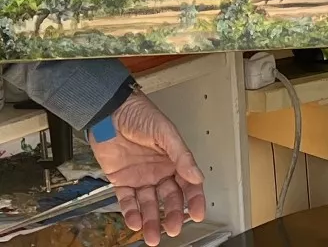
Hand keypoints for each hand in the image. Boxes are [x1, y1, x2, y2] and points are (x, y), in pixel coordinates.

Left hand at [91, 91, 206, 244]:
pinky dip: (131, 212)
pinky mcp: (121, 180)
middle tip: (174, 228)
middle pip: (170, 198)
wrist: (110, 112)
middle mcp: (159, 171)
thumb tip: (196, 175)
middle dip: (173, 214)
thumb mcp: (166, 133)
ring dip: (151, 220)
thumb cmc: (140, 114)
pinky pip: (127, 200)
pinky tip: (135, 221)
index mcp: (175, 160)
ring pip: (148, 204)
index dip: (195, 199)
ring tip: (152, 235)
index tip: (199, 213)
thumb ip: (181, 156)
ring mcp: (140, 177)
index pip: (189, 184)